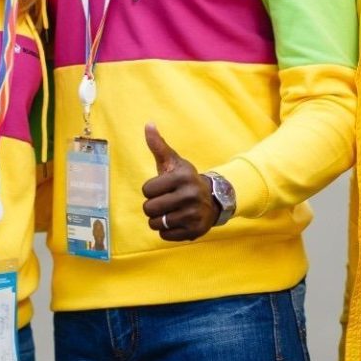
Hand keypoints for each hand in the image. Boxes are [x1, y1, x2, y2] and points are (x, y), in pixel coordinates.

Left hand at [140, 123, 219, 240]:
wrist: (213, 198)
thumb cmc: (185, 179)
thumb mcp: (174, 162)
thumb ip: (158, 145)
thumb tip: (148, 124)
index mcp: (182, 177)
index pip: (147, 190)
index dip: (151, 190)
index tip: (162, 188)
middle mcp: (190, 195)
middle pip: (149, 208)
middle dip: (152, 206)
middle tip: (164, 202)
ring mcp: (193, 214)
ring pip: (155, 223)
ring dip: (158, 220)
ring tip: (169, 212)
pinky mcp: (195, 231)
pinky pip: (165, 235)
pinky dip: (166, 231)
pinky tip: (176, 221)